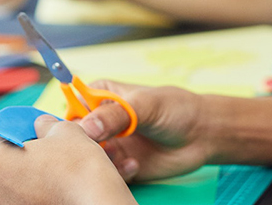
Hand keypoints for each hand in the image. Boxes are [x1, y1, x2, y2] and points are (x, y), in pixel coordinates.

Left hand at [0, 115, 134, 204]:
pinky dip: (38, 190)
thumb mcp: (62, 129)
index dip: (20, 124)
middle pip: (5, 161)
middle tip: (49, 144)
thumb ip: (44, 124)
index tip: (34, 123)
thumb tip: (40, 125)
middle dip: (25, 150)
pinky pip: (26, 198)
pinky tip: (58, 184)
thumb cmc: (78, 166)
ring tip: (57, 166)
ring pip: (16, 182)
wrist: (98, 202)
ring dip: (32, 171)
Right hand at [77, 80, 210, 181]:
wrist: (202, 135)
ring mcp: (110, 144)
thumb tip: (88, 126)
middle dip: (82, 144)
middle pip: (75, 135)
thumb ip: (118, 114)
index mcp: (103, 96)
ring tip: (120, 156)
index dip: (70, 118)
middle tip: (99, 146)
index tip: (78, 128)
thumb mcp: (147, 105)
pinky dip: (116, 172)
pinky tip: (135, 165)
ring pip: (88, 157)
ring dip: (100, 160)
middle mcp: (102, 121)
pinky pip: (105, 174)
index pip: (72, 104)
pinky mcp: (119, 166)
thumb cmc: (177, 108)